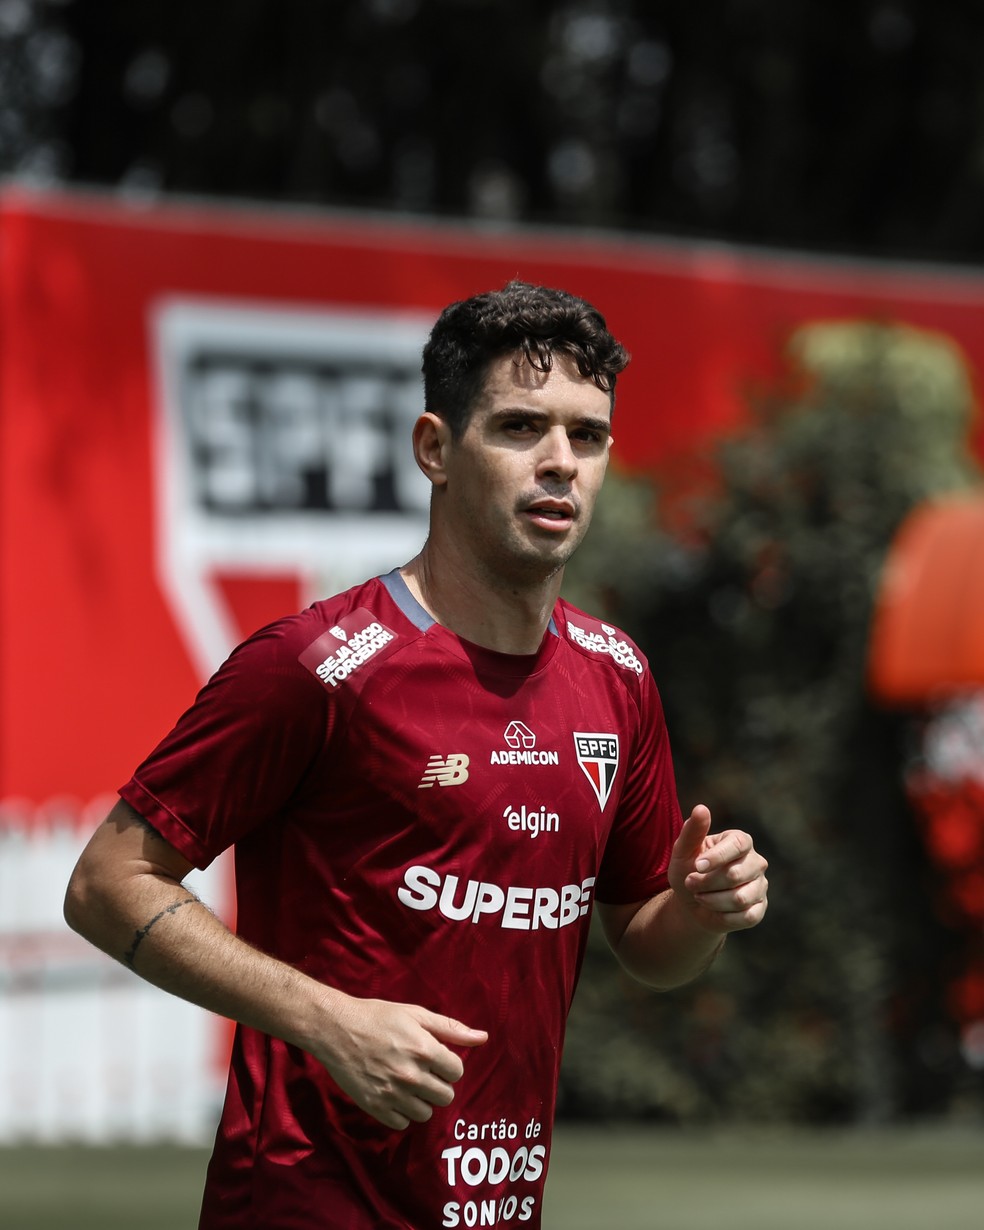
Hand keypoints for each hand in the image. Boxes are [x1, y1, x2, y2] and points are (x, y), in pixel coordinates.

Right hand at [315, 994, 487, 1130]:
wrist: (335, 1028)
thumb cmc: (378, 1017)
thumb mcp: (416, 1014)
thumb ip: (451, 1028)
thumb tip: (483, 1038)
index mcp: (424, 1049)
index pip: (457, 1072)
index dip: (448, 1064)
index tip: (435, 1058)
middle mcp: (411, 1075)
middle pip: (446, 1096)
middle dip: (438, 1083)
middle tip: (422, 1071)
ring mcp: (392, 1094)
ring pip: (425, 1113)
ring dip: (421, 1100)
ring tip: (407, 1082)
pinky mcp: (375, 1107)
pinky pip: (402, 1123)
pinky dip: (401, 1112)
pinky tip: (393, 1093)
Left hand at [668, 804, 767, 933]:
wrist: (692, 903)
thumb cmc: (688, 870)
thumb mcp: (683, 850)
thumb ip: (692, 830)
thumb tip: (701, 808)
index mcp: (740, 841)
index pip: (738, 844)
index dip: (717, 857)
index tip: (697, 866)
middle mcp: (755, 862)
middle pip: (736, 875)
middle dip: (706, 882)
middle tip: (690, 883)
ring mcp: (760, 886)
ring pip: (740, 898)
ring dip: (711, 900)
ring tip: (700, 895)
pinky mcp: (760, 909)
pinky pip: (745, 916)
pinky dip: (722, 916)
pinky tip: (713, 910)